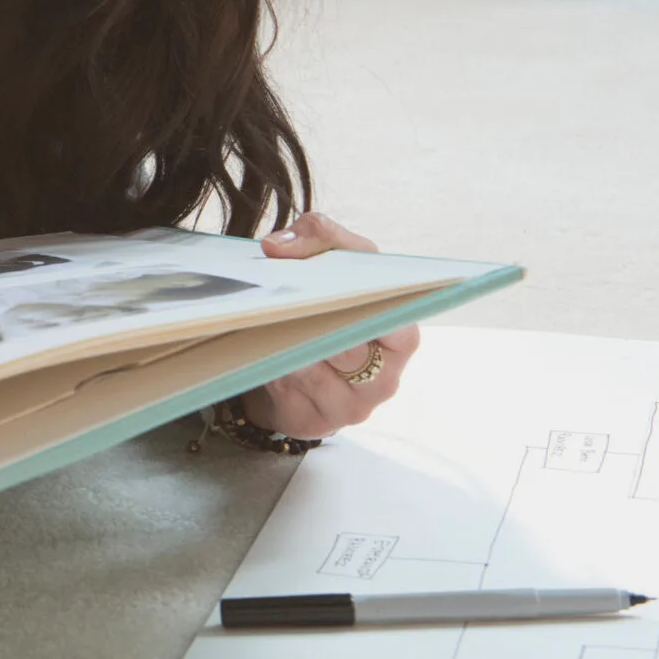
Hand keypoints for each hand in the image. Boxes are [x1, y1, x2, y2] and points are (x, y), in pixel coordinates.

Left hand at [236, 210, 418, 440]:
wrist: (295, 357)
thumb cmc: (327, 305)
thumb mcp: (332, 260)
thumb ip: (318, 235)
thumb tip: (278, 247)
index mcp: (401, 333)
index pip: (397, 317)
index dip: (364, 299)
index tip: (333, 283)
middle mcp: (385, 376)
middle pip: (348, 345)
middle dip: (313, 320)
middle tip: (282, 299)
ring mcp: (352, 405)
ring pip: (313, 370)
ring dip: (284, 344)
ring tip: (260, 322)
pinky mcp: (316, 422)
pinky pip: (288, 393)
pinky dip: (269, 369)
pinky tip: (257, 354)